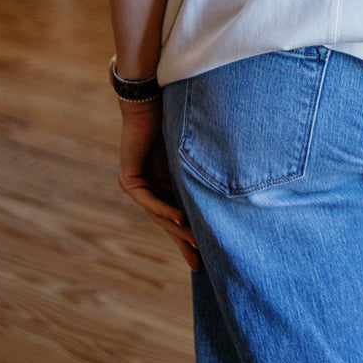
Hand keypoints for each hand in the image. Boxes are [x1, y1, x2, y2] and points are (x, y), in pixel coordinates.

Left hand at [117, 101, 199, 270]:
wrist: (152, 99)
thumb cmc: (176, 118)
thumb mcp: (191, 154)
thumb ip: (200, 173)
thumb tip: (233, 187)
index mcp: (166, 182)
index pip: (179, 215)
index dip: (191, 234)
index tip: (205, 254)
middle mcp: (151, 187)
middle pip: (168, 221)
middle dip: (184, 242)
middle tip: (198, 263)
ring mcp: (138, 185)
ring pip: (159, 215)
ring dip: (177, 229)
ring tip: (195, 243)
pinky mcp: (129, 180)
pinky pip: (148, 200)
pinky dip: (164, 209)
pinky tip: (179, 220)